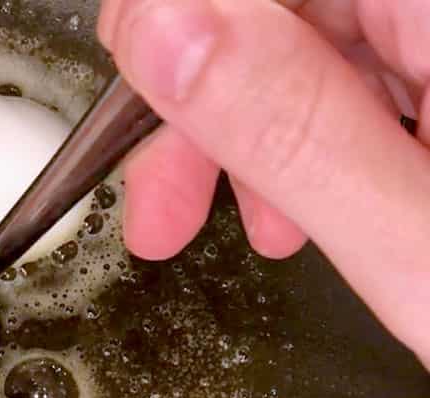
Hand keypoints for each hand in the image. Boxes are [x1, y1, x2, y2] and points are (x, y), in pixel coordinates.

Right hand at [99, 0, 429, 366]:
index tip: (127, 84)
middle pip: (283, 6)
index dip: (174, 13)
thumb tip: (162, 33)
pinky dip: (321, 135)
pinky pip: (368, 68)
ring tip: (254, 231)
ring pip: (316, 38)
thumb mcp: (417, 243)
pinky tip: (316, 203)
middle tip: (163, 200)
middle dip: (206, 100)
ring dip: (259, 132)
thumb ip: (291, 129)